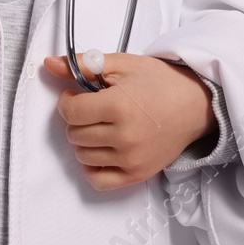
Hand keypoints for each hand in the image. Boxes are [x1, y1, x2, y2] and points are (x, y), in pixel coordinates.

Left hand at [41, 52, 216, 190]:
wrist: (195, 105)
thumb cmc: (158, 82)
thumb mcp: (120, 64)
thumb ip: (82, 65)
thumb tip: (48, 63)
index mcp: (119, 107)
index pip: (70, 112)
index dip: (67, 101)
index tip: (77, 95)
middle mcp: (125, 137)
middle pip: (74, 134)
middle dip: (77, 119)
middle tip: (94, 109)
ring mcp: (132, 159)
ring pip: (82, 156)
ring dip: (84, 140)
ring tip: (101, 126)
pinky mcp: (138, 174)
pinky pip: (99, 180)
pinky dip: (93, 167)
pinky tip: (101, 150)